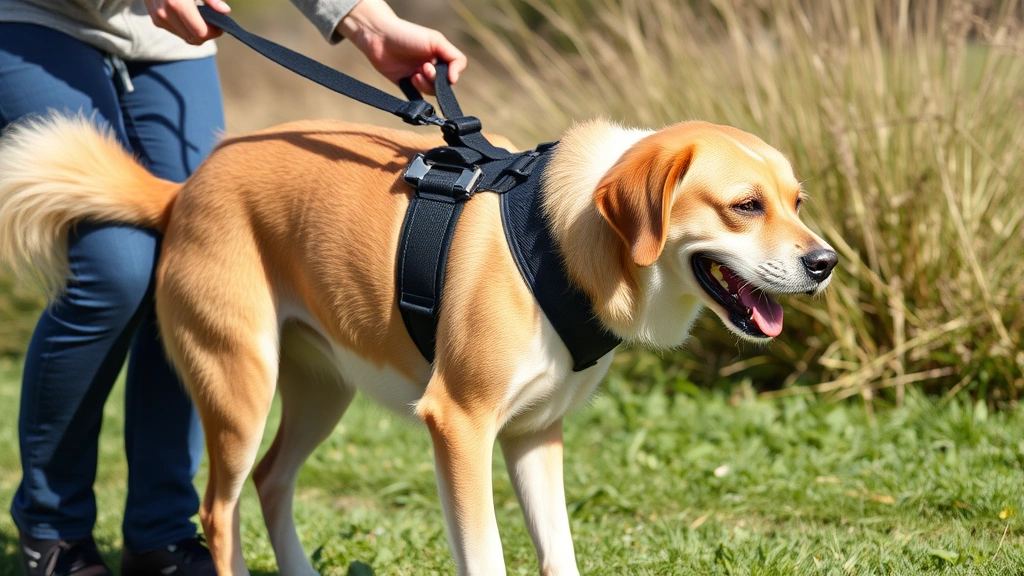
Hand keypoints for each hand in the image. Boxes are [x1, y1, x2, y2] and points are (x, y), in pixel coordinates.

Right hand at [144, 0, 230, 44]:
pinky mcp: (156, 21)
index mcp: (177, 4)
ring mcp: (159, 19)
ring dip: (196, 32)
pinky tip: (189, 16)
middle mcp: (165, 14)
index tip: (220, 26)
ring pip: (185, 38)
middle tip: (213, 22)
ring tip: (201, 17)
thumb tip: (225, 11)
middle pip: (194, 39)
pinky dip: (186, 28)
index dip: (213, 32)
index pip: (200, 33)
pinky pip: (177, 32)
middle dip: (206, 34)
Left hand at [338, 0, 466, 94]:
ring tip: (414, 74)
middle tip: (423, 68)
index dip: (451, 74)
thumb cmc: (407, 34)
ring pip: (431, 91)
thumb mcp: (436, 40)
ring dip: (424, 84)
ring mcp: (419, 75)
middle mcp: (432, 65)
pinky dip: (416, 91)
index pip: (455, 69)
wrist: (378, 37)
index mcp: (440, 54)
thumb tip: (455, 79)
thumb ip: (453, 57)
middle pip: (444, 84)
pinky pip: (417, 96)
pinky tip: (410, 80)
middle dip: (435, 79)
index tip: (442, 71)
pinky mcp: (406, 84)